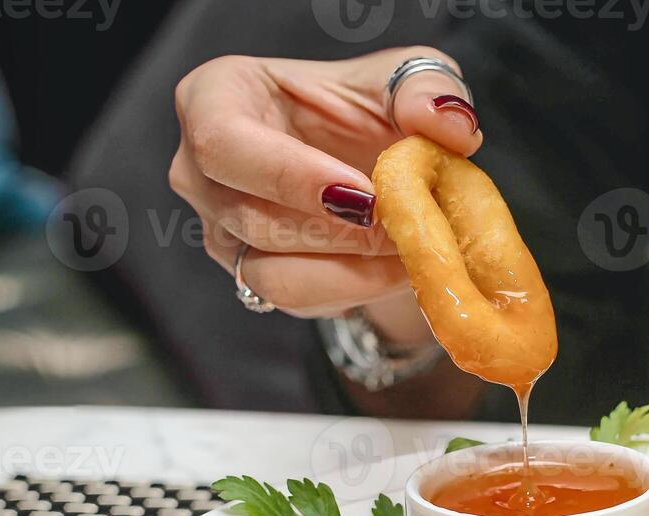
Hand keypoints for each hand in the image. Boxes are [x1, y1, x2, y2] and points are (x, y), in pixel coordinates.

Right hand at [169, 47, 481, 332]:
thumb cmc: (371, 109)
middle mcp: (199, 170)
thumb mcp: (405, 79)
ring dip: (352, 271)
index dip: (293, 177)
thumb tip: (448, 124)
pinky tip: (397, 268)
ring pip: (272, 275)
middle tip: (407, 229)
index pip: (224, 143)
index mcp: (215, 98)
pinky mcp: (251, 277)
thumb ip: (426, 89)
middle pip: (250, 218)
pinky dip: (355, 290)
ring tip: (410, 250)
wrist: (375, 166)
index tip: (365, 197)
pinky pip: (297, 302)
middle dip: (340, 234)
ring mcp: (219, 230)